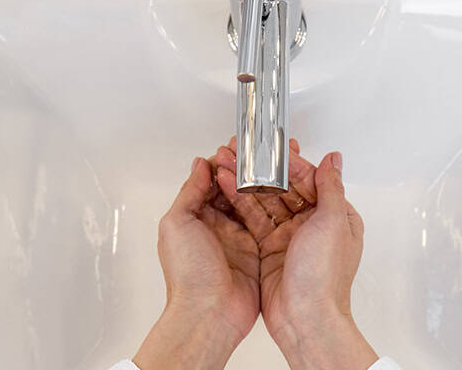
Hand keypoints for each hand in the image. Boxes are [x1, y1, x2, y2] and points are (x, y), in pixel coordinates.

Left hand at [133, 157, 259, 369]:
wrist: (210, 314)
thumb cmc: (189, 275)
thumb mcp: (177, 224)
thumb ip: (190, 192)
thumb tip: (200, 165)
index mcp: (195, 217)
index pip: (211, 180)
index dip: (225, 162)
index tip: (239, 147)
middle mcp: (217, 226)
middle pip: (235, 188)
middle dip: (247, 170)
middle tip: (262, 152)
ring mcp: (239, 238)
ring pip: (253, 202)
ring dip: (263, 184)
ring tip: (276, 165)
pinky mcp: (258, 251)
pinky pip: (269, 222)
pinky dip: (276, 206)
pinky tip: (284, 191)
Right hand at [214, 140, 377, 369]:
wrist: (305, 317)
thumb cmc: (324, 277)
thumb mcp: (333, 222)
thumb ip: (330, 187)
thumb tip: (333, 159)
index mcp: (334, 216)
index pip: (308, 179)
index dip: (285, 162)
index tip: (266, 149)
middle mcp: (311, 225)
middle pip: (283, 188)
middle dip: (259, 170)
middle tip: (237, 153)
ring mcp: (289, 237)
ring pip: (264, 202)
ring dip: (244, 183)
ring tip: (224, 165)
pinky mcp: (268, 250)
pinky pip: (253, 220)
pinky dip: (239, 203)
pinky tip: (225, 188)